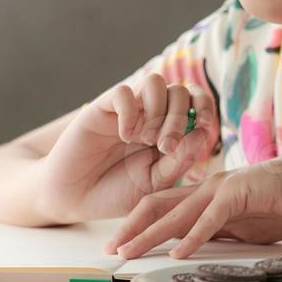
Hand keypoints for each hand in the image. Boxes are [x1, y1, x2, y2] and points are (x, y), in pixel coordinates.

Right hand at [38, 73, 216, 223]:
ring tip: (147, 139)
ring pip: (155, 82)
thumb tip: (201, 133)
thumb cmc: (116, 192)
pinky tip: (125, 135)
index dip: (205, 106)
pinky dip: (131, 112)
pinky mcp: (102, 108)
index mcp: (169, 130)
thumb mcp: (155, 183)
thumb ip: (178, 161)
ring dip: (159, 110)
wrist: (75, 199)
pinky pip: (123, 92)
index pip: (196, 101)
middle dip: (180, 118)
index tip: (206, 126)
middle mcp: (151, 115)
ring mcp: (128, 110)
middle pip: (179, 91)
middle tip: (165, 146)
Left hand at [102, 152, 281, 260]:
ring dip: (150, 235)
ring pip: (175, 214)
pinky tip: (177, 253)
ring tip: (129, 251)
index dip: (137, 224)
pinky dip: (191, 237)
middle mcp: (206, 188)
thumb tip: (199, 248)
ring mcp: (220, 189)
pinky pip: (209, 220)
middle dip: (130, 228)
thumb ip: (220, 231)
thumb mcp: (243, 223)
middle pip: (156, 206)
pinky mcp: (237, 196)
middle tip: (110, 248)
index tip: (120, 243)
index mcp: (206, 193)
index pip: (162, 206)